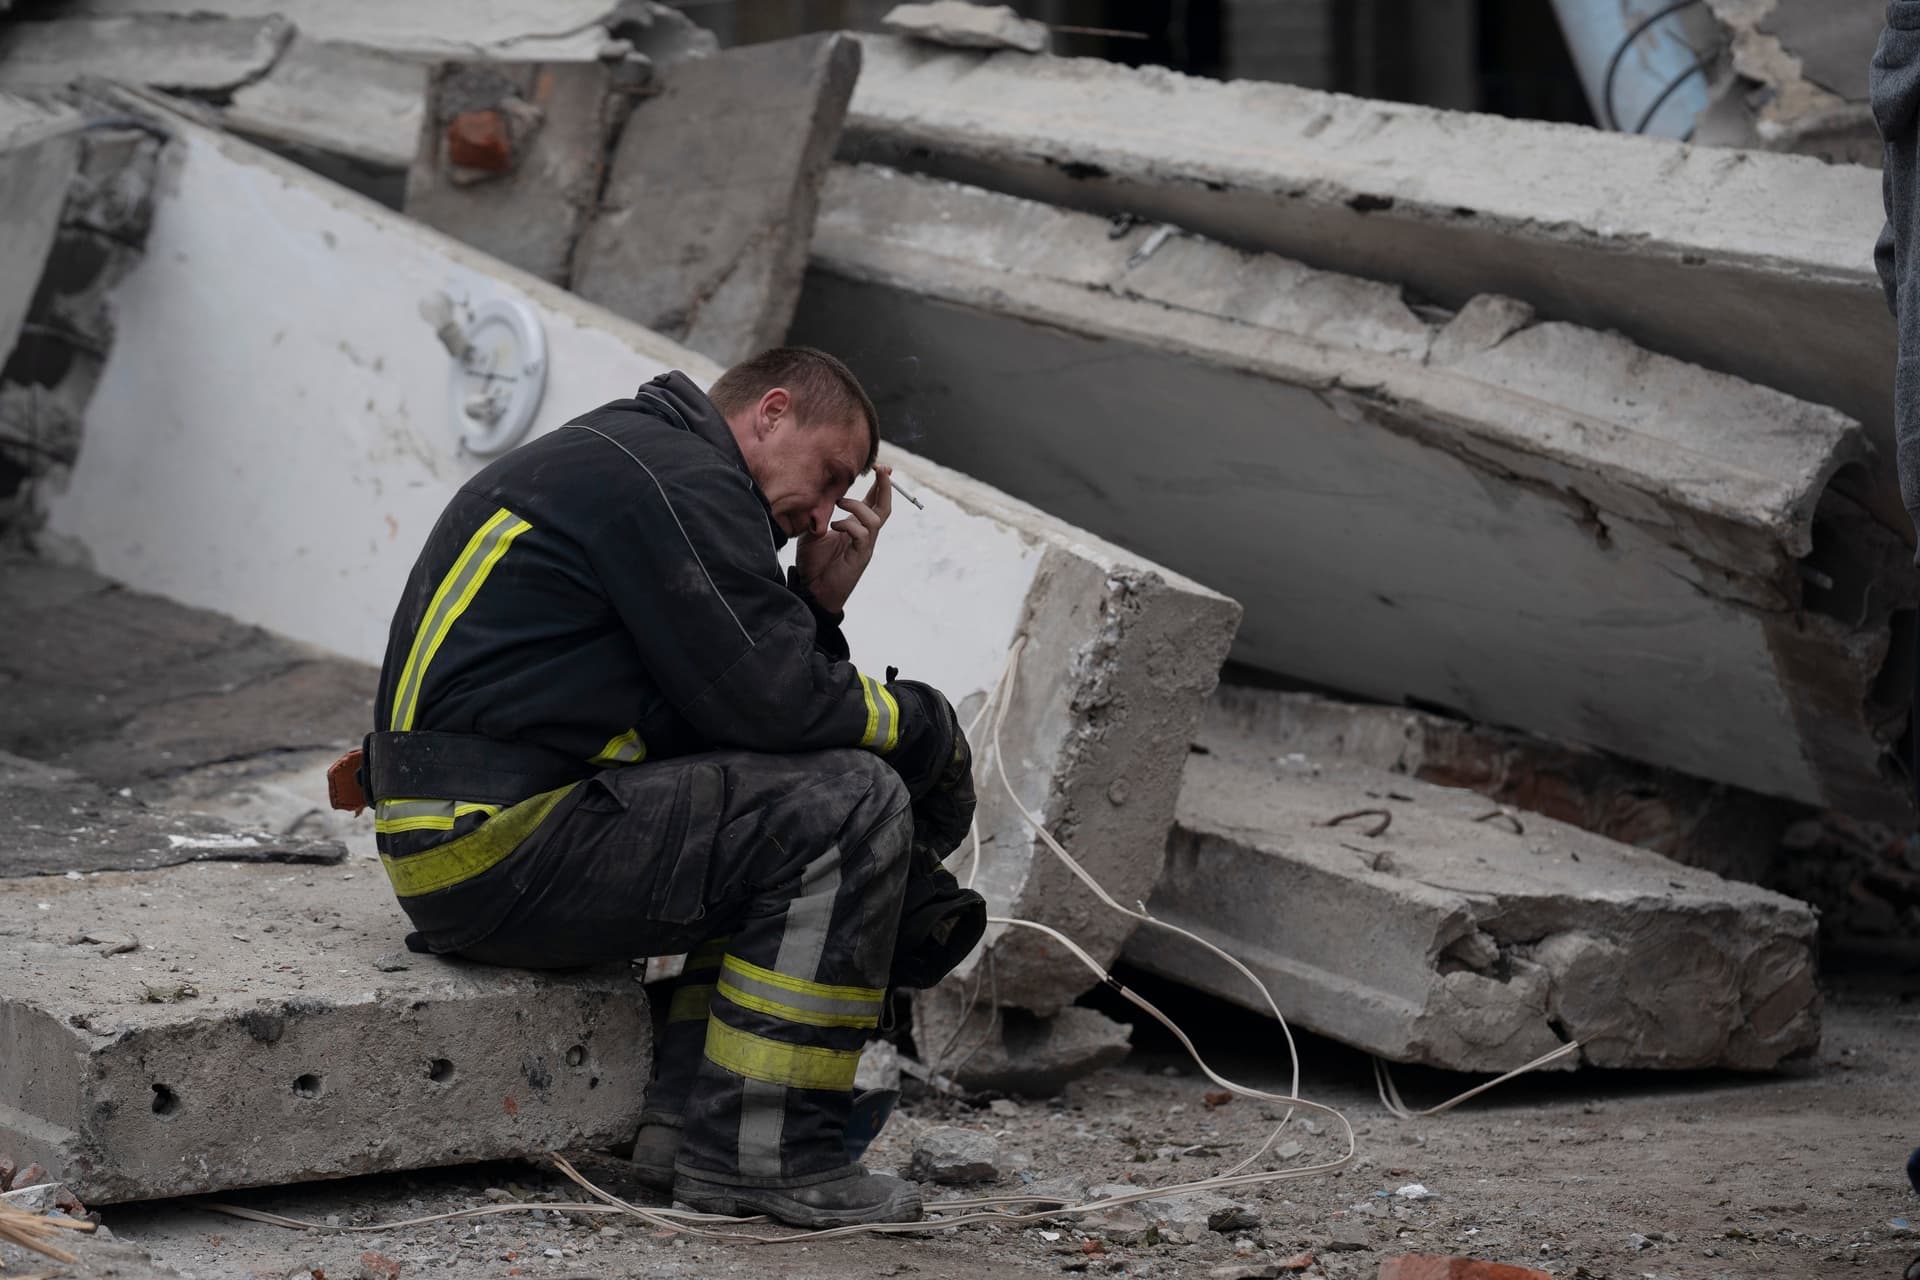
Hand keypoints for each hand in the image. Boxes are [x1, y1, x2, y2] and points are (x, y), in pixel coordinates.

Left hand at [795, 466, 892, 614]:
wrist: (812, 591)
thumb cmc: (814, 564)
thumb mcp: (812, 532)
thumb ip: (819, 515)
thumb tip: (817, 495)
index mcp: (855, 528)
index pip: (872, 502)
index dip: (878, 485)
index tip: (880, 467)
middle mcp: (864, 535)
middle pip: (884, 508)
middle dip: (885, 487)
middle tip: (883, 469)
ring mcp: (865, 546)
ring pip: (875, 519)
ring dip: (857, 506)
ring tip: (839, 502)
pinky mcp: (860, 557)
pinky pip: (863, 534)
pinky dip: (849, 525)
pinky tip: (833, 526)